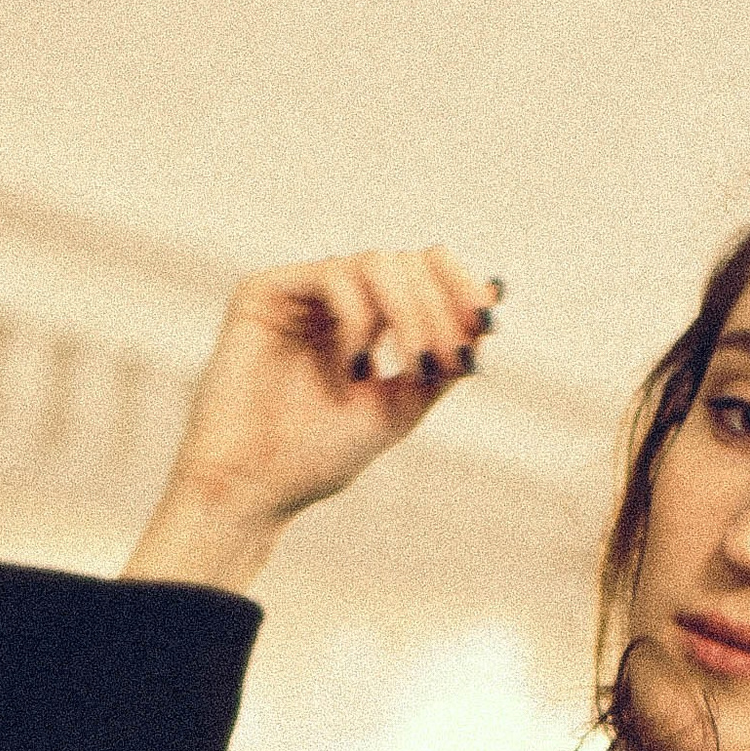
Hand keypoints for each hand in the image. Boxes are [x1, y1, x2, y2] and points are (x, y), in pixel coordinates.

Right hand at [124, 248, 501, 588]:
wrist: (253, 488)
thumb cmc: (319, 456)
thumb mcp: (402, 404)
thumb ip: (444, 355)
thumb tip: (495, 294)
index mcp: (365, 321)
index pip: (422, 272)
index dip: (459, 284)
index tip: (485, 319)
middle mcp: (332, 300)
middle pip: (406, 262)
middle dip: (438, 308)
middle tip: (443, 359)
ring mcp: (298, 294)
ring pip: (376, 262)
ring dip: (409, 310)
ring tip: (410, 362)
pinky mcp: (263, 293)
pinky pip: (332, 275)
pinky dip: (360, 315)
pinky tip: (356, 363)